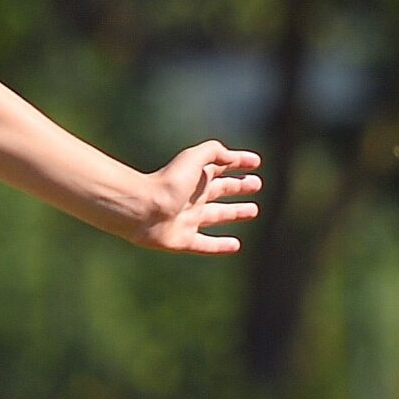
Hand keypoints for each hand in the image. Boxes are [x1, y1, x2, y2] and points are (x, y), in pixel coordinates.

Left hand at [131, 141, 262, 253]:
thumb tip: (232, 156)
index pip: (220, 166)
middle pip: (220, 190)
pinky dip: (220, 245)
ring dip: (235, 213)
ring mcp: (188, 219)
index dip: (238, 162)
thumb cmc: (167, 182)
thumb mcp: (193, 158)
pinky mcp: (183, 239)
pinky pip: (205, 244)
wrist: (142, 210)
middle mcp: (192, 197)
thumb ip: (214, 152)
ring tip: (253, 210)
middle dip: (239, 187)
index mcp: (195, 176)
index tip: (256, 162)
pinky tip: (235, 245)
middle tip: (257, 184)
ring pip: (217, 215)